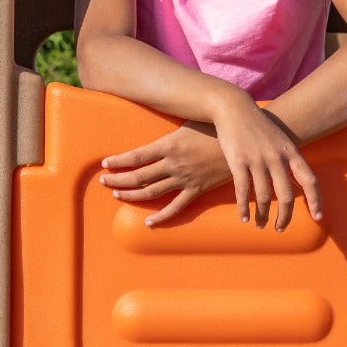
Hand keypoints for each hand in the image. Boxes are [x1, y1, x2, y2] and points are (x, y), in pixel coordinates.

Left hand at [101, 121, 232, 225]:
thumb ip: (169, 131)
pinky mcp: (196, 190)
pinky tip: (148, 222)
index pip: (135, 156)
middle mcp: (173, 164)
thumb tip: (152, 127)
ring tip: (117, 196)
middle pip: (138, 176)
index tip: (104, 164)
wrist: (242, 144)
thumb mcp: (187, 124)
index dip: (118, 162)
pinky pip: (176, 207)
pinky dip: (161, 216)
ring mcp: (184, 179)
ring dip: (132, 195)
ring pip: (152, 192)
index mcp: (168, 145)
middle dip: (118, 180)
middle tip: (103, 182)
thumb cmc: (214, 128)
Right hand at [211, 92, 321, 230]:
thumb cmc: (257, 124)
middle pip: (286, 195)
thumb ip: (288, 157)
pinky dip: (244, 207)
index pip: (310, 180)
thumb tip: (297, 180)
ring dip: (262, 215)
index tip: (318, 217)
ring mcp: (257, 160)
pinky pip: (243, 191)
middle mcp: (277, 157)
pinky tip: (244, 217)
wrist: (233, 107)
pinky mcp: (238, 161)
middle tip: (281, 228)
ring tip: (260, 225)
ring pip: (263, 197)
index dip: (316, 200)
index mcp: (291, 152)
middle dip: (285, 216)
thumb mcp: (279, 138)